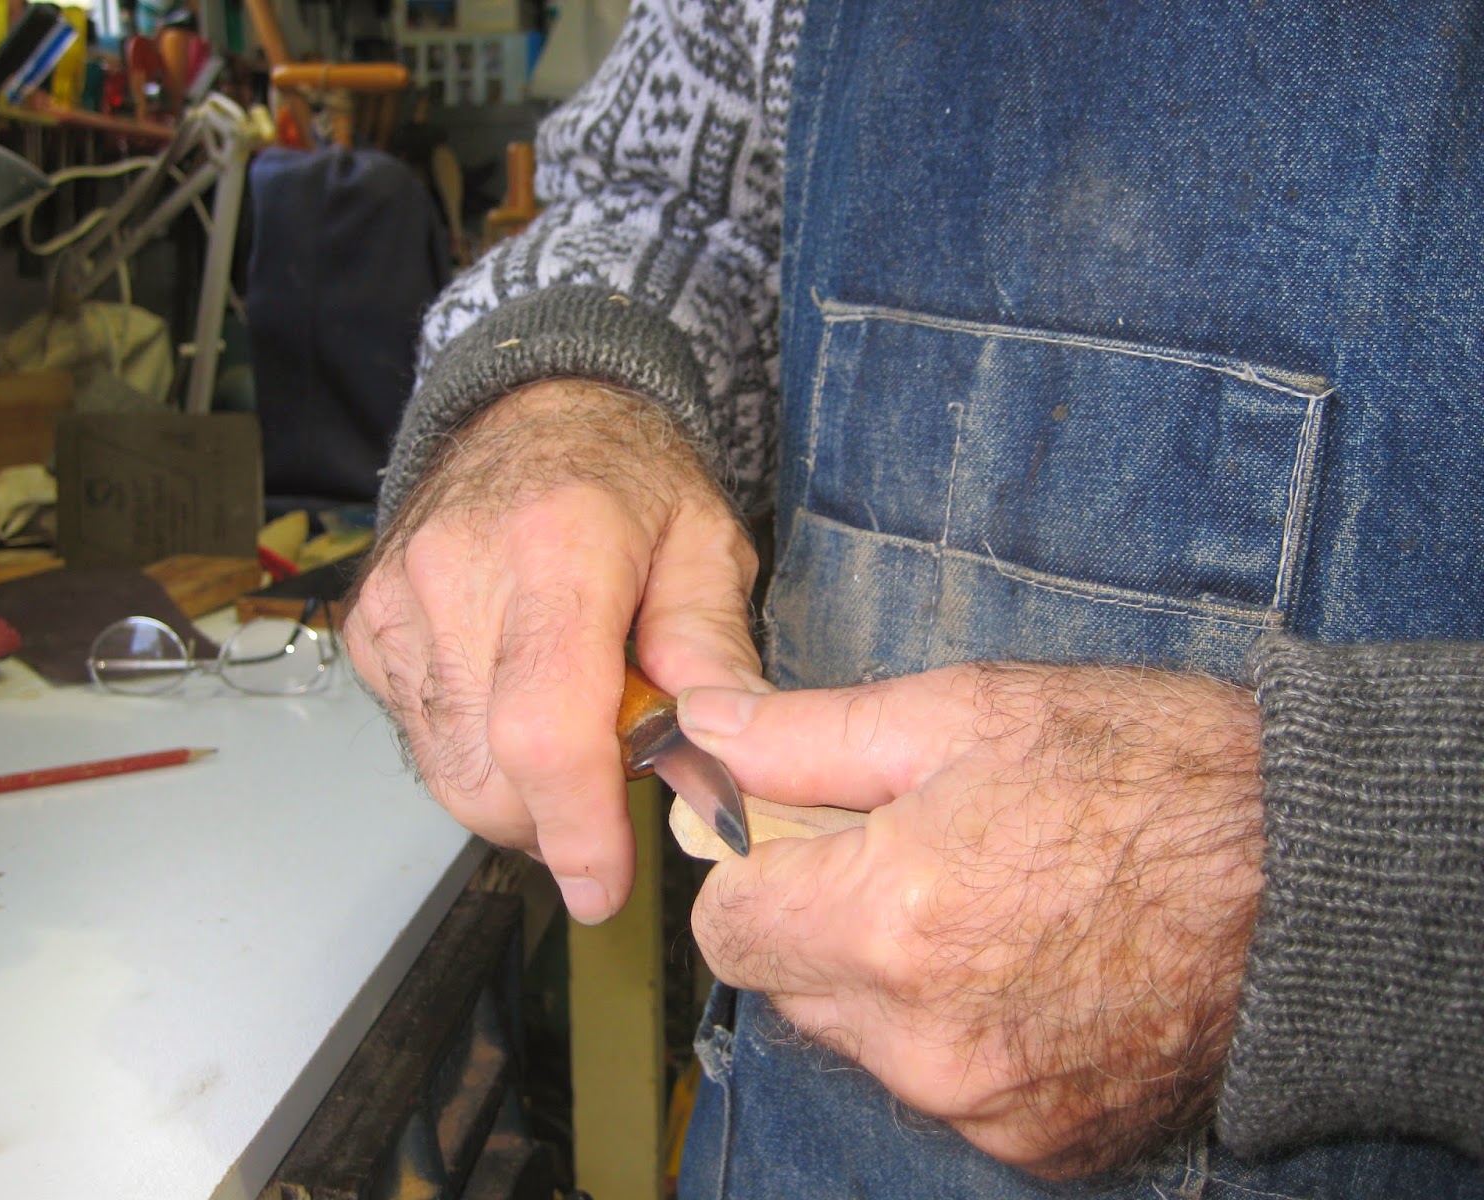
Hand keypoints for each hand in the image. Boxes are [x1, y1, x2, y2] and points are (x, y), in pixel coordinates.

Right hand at [345, 380, 760, 922]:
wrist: (532, 412)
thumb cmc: (626, 479)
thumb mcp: (705, 545)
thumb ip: (713, 650)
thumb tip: (725, 751)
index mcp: (559, 545)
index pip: (545, 726)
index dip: (575, 826)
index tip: (603, 884)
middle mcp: (459, 571)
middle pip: (486, 772)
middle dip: (555, 820)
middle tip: (612, 779)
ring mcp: (400, 601)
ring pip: (447, 772)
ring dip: (517, 790)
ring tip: (568, 725)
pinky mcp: (369, 627)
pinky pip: (420, 739)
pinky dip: (474, 753)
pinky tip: (515, 700)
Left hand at [679, 664, 1264, 1178]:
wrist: (1315, 880)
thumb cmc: (1150, 774)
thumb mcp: (967, 713)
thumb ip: (810, 739)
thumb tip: (708, 734)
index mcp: (890, 920)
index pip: (727, 928)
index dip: (756, 869)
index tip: (805, 834)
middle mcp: (923, 1038)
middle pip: (790, 987)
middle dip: (821, 920)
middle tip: (911, 852)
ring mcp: (984, 1103)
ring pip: (864, 1041)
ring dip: (889, 982)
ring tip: (985, 904)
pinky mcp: (1042, 1143)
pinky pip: (945, 1089)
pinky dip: (959, 1035)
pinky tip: (1031, 968)